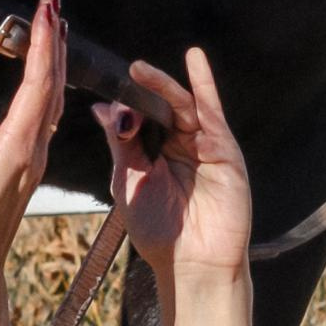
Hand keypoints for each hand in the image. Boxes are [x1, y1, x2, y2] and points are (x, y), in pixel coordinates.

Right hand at [0, 0, 64, 282]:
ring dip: (55, 59)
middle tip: (53, 3)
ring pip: (54, 97)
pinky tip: (45, 74)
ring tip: (53, 27)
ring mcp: (33, 157)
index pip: (36, 85)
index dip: (42, 43)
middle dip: (54, 41)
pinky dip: (48, 82)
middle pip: (53, 85)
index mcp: (15, 149)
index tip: (44, 9)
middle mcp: (32, 149)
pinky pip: (45, 112)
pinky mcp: (27, 163)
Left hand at [95, 46, 251, 275]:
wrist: (190, 265)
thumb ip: (120, 142)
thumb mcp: (129, 180)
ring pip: (182, 106)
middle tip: (122, 73)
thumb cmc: (158, 231)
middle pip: (159, 107)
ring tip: (139, 69)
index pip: (138, 116)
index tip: (101, 87)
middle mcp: (178, 145)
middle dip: (141, 90)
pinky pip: (213, 113)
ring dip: (162, 85)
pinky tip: (195, 60)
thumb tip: (101, 107)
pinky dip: (204, 85)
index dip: (123, 103)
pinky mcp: (224, 150)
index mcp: (153, 153)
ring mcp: (203, 146)